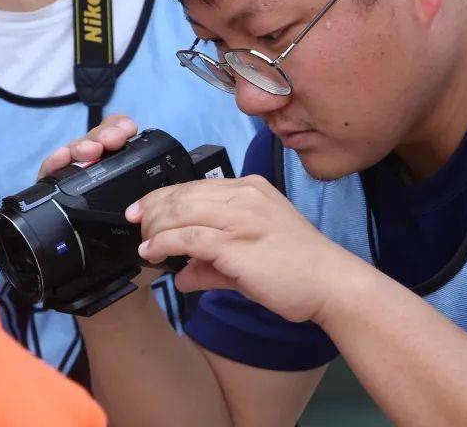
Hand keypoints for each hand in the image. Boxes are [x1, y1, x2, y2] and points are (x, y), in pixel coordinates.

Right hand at [38, 115, 160, 294]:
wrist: (113, 287)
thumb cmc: (136, 251)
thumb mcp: (155, 221)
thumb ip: (161, 201)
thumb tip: (179, 185)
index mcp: (123, 174)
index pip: (118, 138)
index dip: (120, 128)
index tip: (128, 131)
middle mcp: (96, 174)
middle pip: (96, 143)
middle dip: (103, 136)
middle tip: (111, 142)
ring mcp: (73, 184)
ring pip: (74, 155)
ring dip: (81, 147)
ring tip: (89, 152)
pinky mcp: (53, 199)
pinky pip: (50, 177)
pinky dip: (54, 165)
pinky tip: (61, 160)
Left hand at [127, 175, 365, 323]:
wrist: (330, 283)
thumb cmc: (297, 268)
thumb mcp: (250, 256)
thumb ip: (211, 264)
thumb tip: (182, 275)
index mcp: (250, 188)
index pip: (195, 185)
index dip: (163, 196)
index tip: (143, 209)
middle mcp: (244, 195)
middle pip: (182, 193)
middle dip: (152, 208)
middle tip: (136, 223)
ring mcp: (241, 217)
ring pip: (180, 211)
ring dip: (154, 227)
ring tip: (144, 242)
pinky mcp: (236, 242)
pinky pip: (187, 237)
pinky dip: (163, 244)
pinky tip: (153, 252)